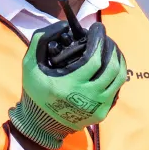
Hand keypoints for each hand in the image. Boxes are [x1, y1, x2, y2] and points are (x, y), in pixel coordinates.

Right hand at [8, 20, 125, 149]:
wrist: (40, 124)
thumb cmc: (34, 91)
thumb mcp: (30, 64)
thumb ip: (42, 39)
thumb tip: (64, 25)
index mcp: (69, 85)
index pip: (95, 58)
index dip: (99, 39)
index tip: (97, 28)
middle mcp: (87, 97)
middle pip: (112, 67)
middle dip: (111, 46)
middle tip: (105, 36)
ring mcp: (97, 107)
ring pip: (119, 78)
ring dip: (118, 59)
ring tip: (111, 48)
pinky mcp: (101, 114)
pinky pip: (116, 89)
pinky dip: (116, 74)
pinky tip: (110, 65)